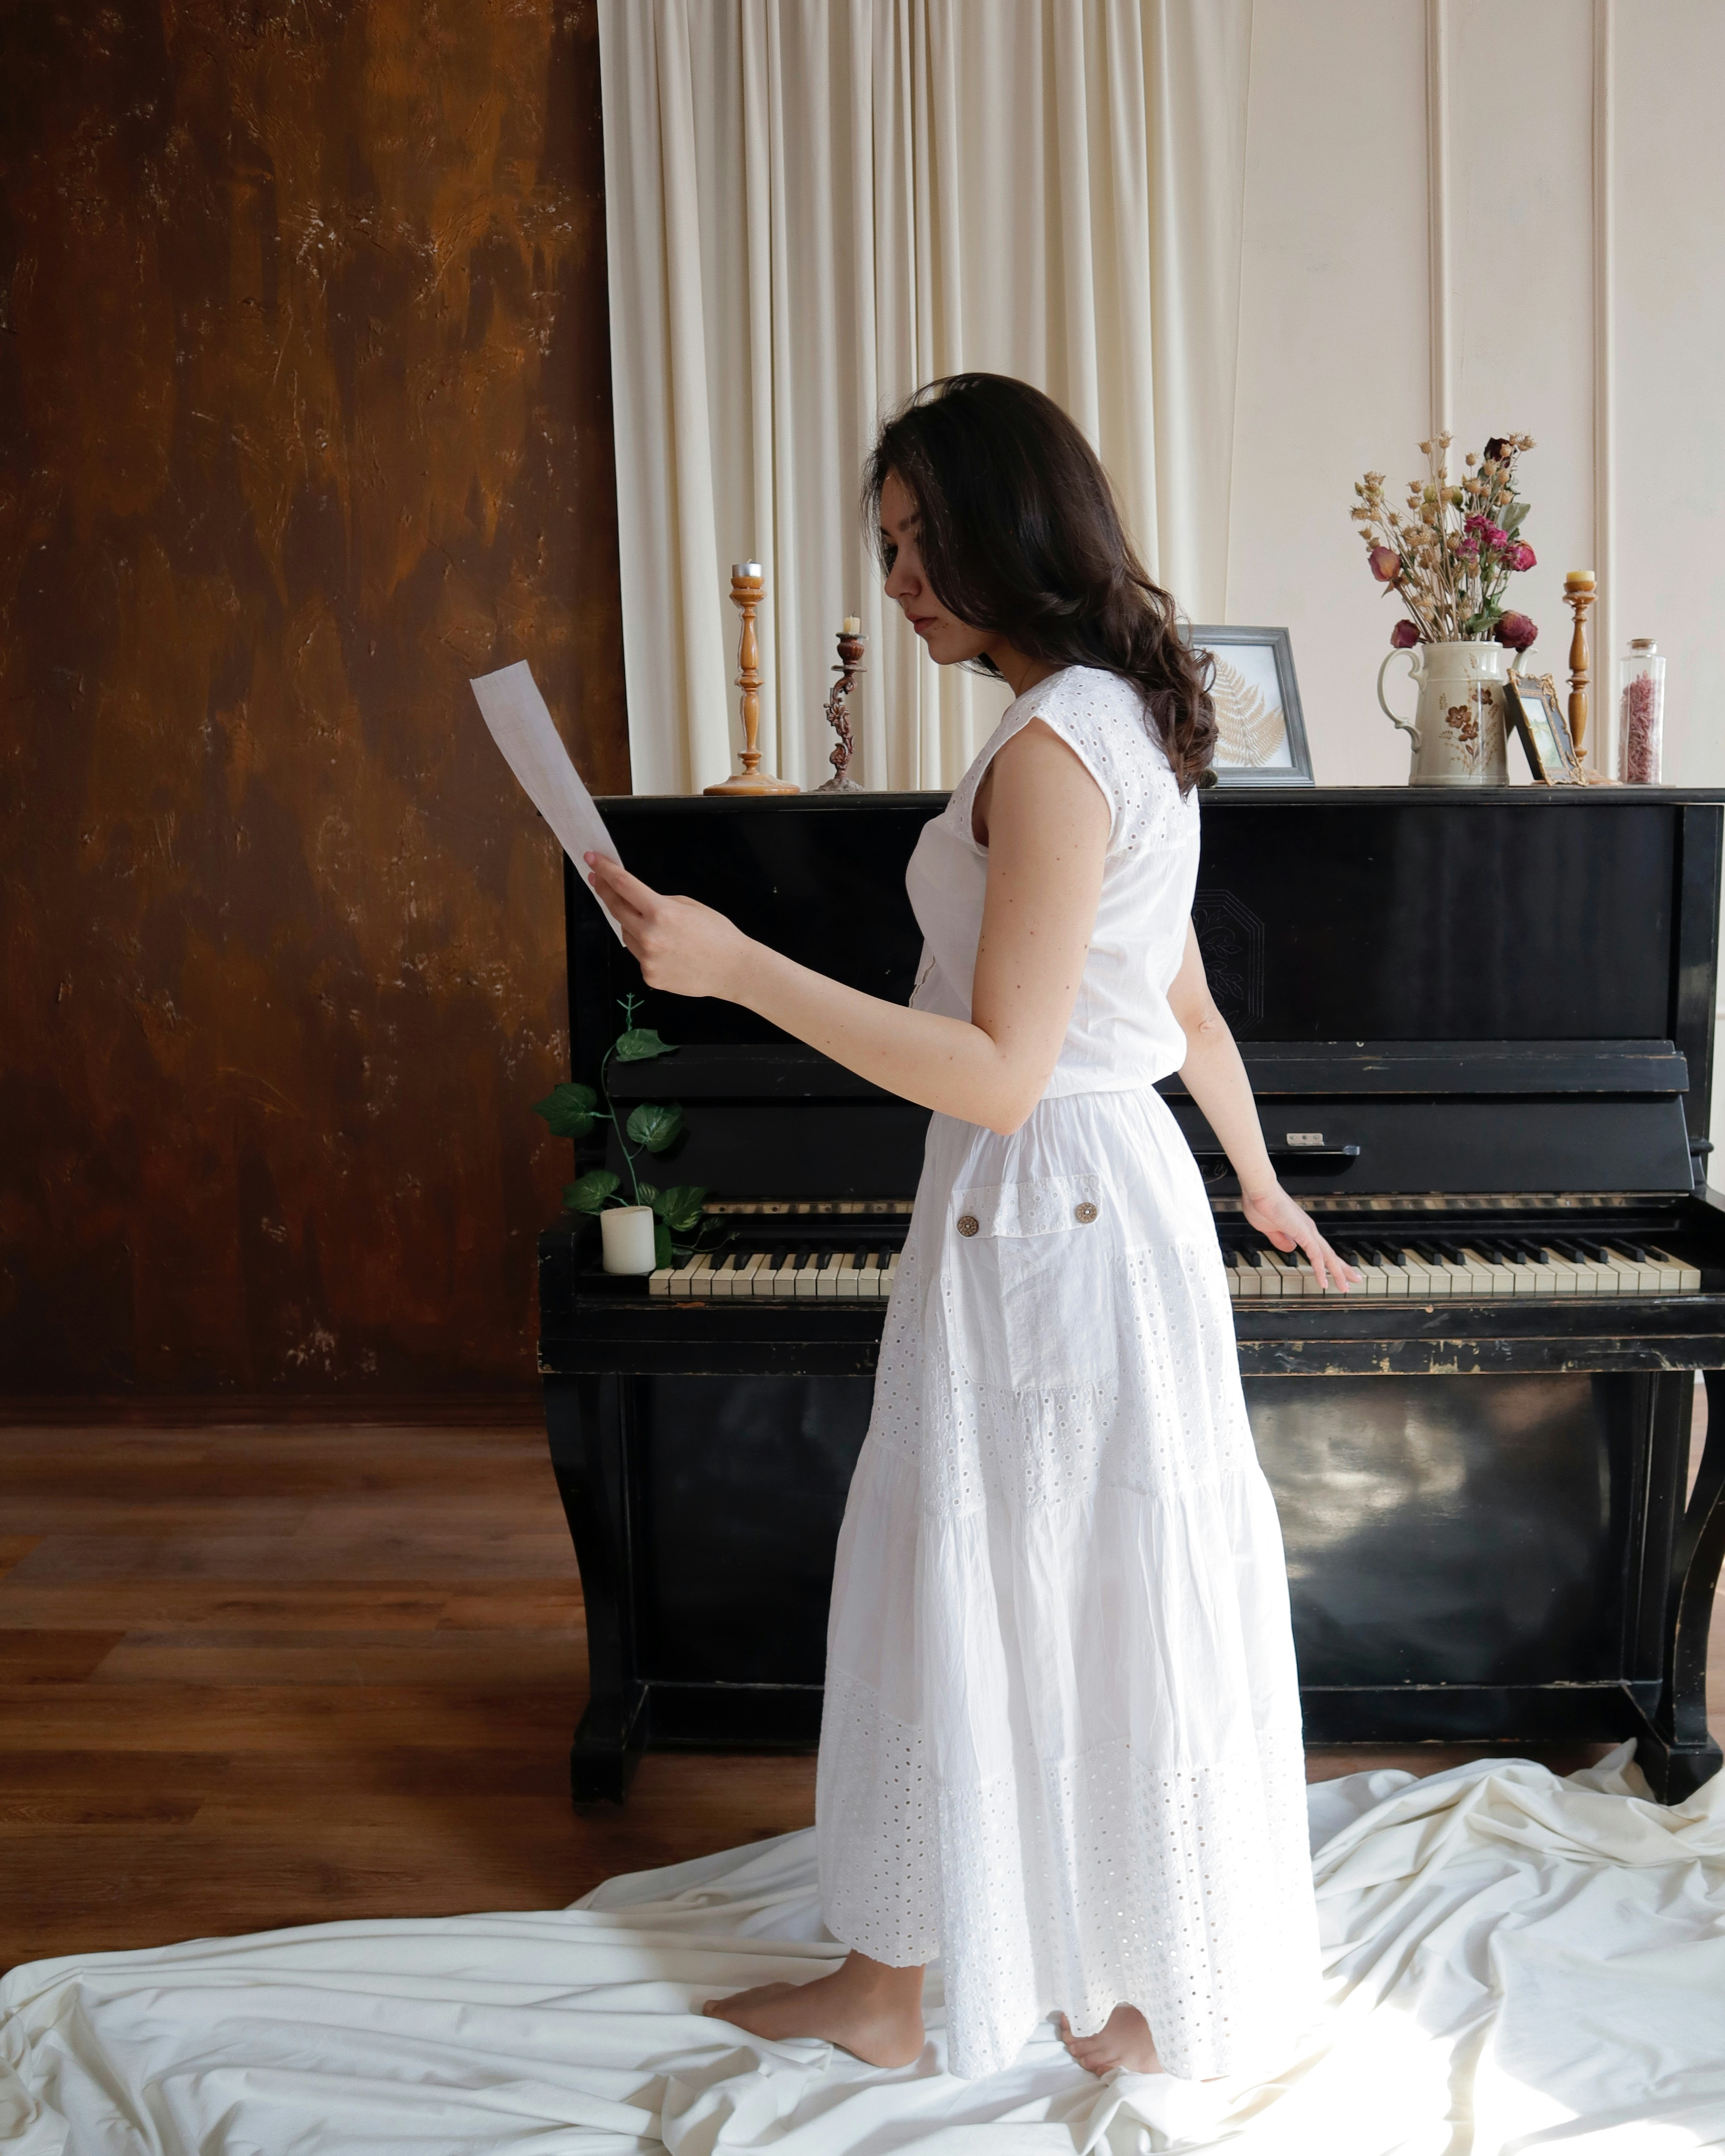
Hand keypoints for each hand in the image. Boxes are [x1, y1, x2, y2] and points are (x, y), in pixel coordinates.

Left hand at [585, 855, 751, 999]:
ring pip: (626, 934)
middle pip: (615, 908)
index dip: (605, 870)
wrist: (733, 969)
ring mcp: (647, 958)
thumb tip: (636, 902)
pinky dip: (647, 949)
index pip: (623, 885)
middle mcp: (649, 935)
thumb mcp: (689, 905)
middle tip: (598, 879)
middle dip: (605, 891)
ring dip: (633, 925)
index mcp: (661, 912)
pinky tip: (669, 951)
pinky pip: (639, 955)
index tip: (592, 860)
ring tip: (660, 929)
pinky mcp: (649, 976)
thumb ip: (659, 902)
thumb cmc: (717, 934)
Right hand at [1241, 1180, 1359, 1292]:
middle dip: (1343, 1269)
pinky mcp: (1304, 1233)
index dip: (1329, 1262)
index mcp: (1301, 1229)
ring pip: (1328, 1256)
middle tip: (1354, 1280)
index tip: (1334, 1272)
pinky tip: (1323, 1282)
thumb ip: (1280, 1240)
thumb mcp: (1269, 1229)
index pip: (1321, 1249)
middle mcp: (1309, 1230)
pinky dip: (1321, 1270)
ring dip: (1337, 1273)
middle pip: (1330, 1254)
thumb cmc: (1261, 1205)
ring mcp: (1308, 1231)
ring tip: (1345, 1287)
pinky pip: (1316, 1256)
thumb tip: (1291, 1249)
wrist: (1259, 1190)